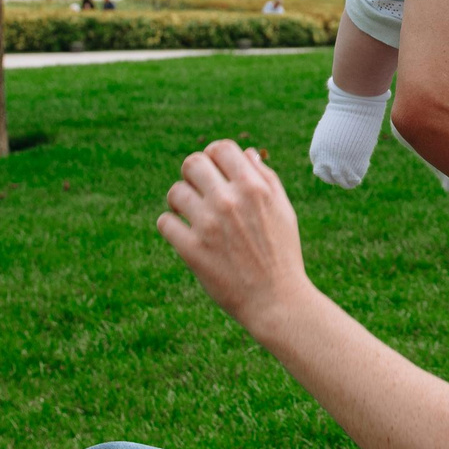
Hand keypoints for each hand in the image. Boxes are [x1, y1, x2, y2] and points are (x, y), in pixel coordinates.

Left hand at [158, 141, 313, 330]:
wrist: (276, 300)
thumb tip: (245, 153)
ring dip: (180, 201)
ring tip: (189, 214)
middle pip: (192, 164)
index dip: (214, 156)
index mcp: (254, 187)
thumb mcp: (283, 210)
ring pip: (175, 192)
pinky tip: (184, 234)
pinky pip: (165, 222)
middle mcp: (229, 201)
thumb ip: (265, 177)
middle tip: (198, 190)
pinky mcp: (192, 250)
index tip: (214, 170)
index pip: (220, 148)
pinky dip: (171, 226)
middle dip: (193, 174)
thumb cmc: (282, 253)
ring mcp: (208, 226)